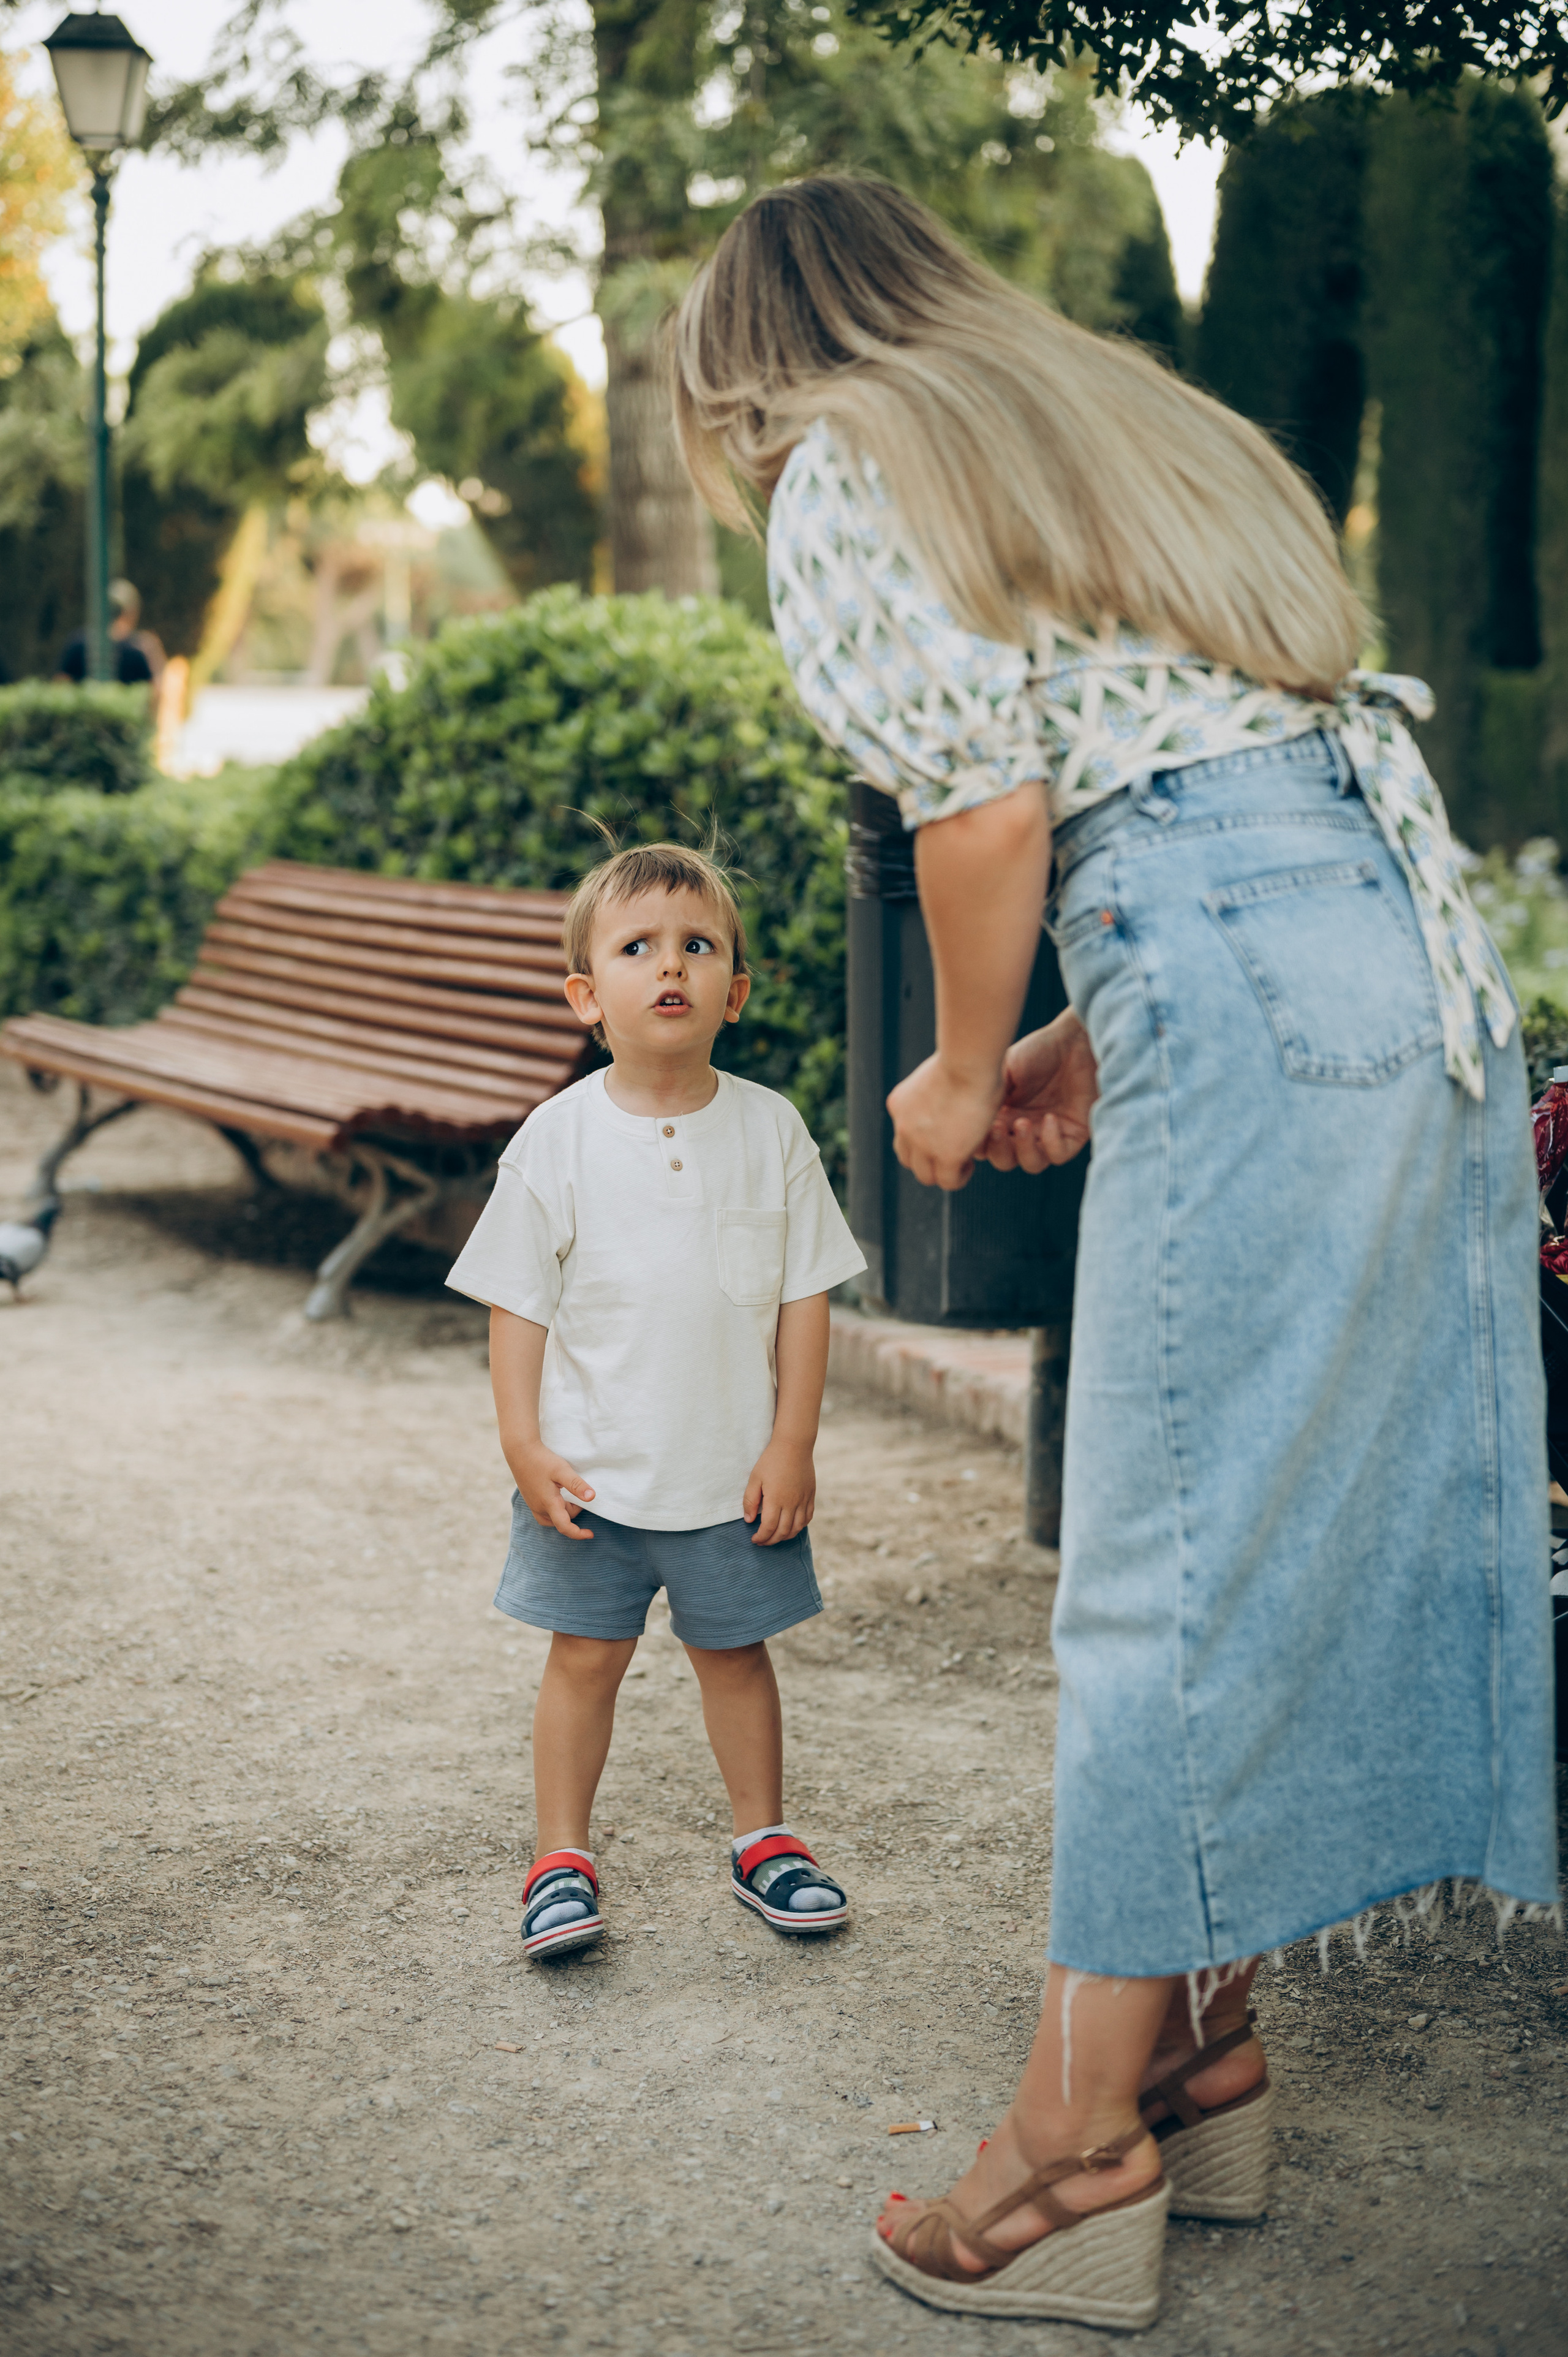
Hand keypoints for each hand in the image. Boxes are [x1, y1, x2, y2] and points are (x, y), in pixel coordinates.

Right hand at [512, 1441, 595, 1539]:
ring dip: (564, 1511)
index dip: (578, 1533)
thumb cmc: (541, 1460)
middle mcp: (539, 1508)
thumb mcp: (562, 1470)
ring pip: (553, 1518)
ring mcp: (533, 1505)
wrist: (520, 1451)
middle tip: (578, 1491)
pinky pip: (545, 1513)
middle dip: (574, 1511)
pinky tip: (559, 1496)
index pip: (564, 1527)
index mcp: (548, 1503)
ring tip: (569, 1495)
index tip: (591, 1534)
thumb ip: (577, 1485)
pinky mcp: (530, 1499)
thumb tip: (592, 1497)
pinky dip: (556, 1509)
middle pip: (561, 1520)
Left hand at [743, 1437, 815, 1543]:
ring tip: (776, 1537)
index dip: (761, 1537)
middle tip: (762, 1541)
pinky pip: (808, 1518)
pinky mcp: (810, 1496)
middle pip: (783, 1531)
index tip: (754, 1540)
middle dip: (771, 1541)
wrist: (794, 1445)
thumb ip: (750, 1500)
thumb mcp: (755, 1478)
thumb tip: (749, 1520)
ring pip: (797, 1528)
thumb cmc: (771, 1460)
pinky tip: (792, 1527)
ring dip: (785, 1536)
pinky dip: (800, 1527)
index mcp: (776, 1499)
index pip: (769, 1528)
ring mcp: (803, 1500)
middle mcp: (792, 1503)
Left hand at [886, 1055, 1003, 1191]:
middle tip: (951, 1154)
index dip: (923, 1141)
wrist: (968, 1060)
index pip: (904, 1135)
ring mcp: (921, 1143)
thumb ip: (936, 1088)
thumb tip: (950, 1085)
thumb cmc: (965, 1056)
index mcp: (899, 1105)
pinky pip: (949, 1181)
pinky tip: (969, 1164)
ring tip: (962, 1163)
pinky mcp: (945, 1155)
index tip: (945, 1134)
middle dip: (928, 1161)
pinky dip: (959, 1177)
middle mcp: (904, 1126)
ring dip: (942, 1173)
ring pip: (925, 1175)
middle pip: (907, 1159)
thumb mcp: (939, 1073)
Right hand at [981, 1010, 1097, 1172]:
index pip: (984, 1146)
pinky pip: (1059, 1155)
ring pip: (1032, 1163)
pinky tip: (1050, 1119)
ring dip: (1023, 1150)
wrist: (1071, 1039)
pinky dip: (1052, 1142)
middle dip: (998, 1150)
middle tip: (997, 1127)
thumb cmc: (1036, 1051)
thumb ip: (986, 1098)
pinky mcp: (1074, 1134)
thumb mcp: (1002, 1071)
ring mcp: (1048, 1135)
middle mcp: (1024, 1129)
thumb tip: (970, 1123)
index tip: (975, 1130)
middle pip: (1005, 1160)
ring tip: (1022, 1123)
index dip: (978, 1144)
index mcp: (1002, 1117)